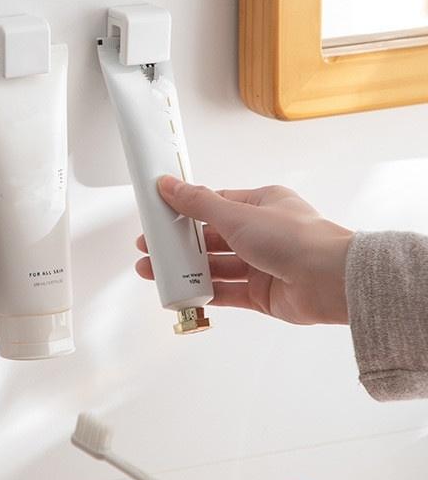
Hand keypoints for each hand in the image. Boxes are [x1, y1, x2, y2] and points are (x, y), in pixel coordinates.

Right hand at [135, 177, 352, 324]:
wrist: (331, 281)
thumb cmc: (294, 238)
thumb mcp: (236, 215)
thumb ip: (198, 204)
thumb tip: (168, 185)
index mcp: (261, 205)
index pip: (214, 206)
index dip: (184, 212)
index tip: (158, 218)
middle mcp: (262, 233)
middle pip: (211, 238)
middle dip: (178, 245)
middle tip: (148, 250)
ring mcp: (262, 265)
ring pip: (215, 266)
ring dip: (185, 269)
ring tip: (153, 272)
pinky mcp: (263, 294)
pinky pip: (227, 292)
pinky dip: (204, 292)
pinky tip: (180, 293)